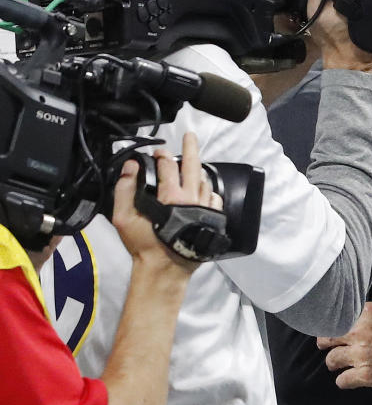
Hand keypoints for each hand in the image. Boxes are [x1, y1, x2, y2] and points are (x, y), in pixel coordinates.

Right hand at [111, 132, 220, 272]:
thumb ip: (124, 190)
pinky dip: (208, 190)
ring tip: (192, 166)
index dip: (161, 156)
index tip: (157, 152)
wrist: (166, 269)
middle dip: (191, 148)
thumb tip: (131, 166)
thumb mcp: (124, 219)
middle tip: (190, 135)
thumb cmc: (144, 245)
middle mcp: (192, 198)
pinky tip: (203, 189)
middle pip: (193, 166)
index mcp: (171, 196)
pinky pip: (215, 198)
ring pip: (205, 181)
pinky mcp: (213, 218)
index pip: (167, 167)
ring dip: (198, 171)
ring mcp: (205, 208)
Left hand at [316, 299, 371, 389]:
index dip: (335, 322)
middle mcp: (360, 333)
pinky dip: (344, 382)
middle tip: (327, 346)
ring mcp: (360, 355)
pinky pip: (343, 381)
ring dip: (334, 363)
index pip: (340, 315)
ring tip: (337, 366)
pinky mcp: (365, 376)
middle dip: (325, 342)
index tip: (334, 326)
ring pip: (332, 360)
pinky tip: (348, 381)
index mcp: (369, 313)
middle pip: (328, 337)